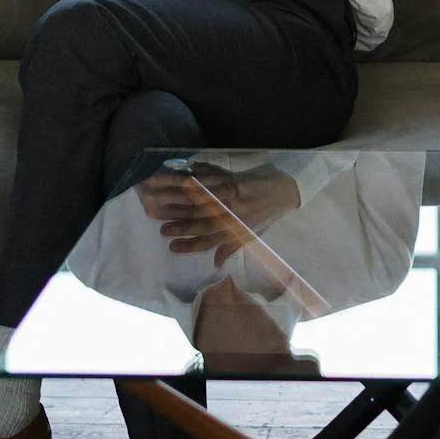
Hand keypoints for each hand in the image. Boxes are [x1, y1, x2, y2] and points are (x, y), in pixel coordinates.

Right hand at [136, 163, 303, 265]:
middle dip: (177, 221)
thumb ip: (231, 247)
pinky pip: (207, 177)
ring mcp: (231, 195)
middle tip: (157, 222)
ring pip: (198, 197)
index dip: (189, 245)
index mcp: (235, 229)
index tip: (171, 246)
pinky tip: (174, 174)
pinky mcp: (231, 178)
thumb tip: (215, 264)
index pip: (208, 241)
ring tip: (155, 193)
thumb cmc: (265, 214)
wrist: (285, 190)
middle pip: (199, 219)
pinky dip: (188, 175)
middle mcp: (232, 214)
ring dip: (174, 193)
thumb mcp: (251, 234)